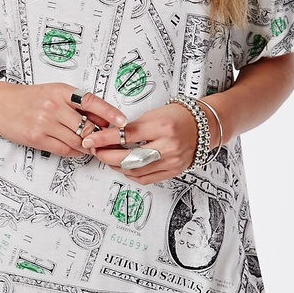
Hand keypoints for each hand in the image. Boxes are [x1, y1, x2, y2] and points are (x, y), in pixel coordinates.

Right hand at [0, 83, 126, 157]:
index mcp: (61, 91)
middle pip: (87, 127)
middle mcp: (54, 106)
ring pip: (78, 141)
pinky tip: (75, 148)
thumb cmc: (29, 98)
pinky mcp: (37, 138)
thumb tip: (103, 118)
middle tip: (109, 142)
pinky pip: (64, 150)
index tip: (123, 122)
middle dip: (100, 137)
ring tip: (92, 146)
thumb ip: (76, 104)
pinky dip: (74, 152)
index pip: (92, 101)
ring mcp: (44, 123)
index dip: (110, 112)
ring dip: (88, 147)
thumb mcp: (54, 93)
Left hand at [81, 102, 198, 183]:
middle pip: (129, 157)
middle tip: (94, 150)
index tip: (91, 139)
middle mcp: (168, 146)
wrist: (203, 126)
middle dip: (107, 155)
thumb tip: (109, 136)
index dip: (105, 138)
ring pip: (135, 171)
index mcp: (162, 127)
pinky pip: (145, 178)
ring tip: (106, 158)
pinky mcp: (172, 171)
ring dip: (116, 166)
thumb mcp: (154, 114)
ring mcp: (171, 161)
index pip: (127, 135)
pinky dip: (130, 174)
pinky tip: (121, 167)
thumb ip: (132, 127)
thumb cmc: (178, 117)